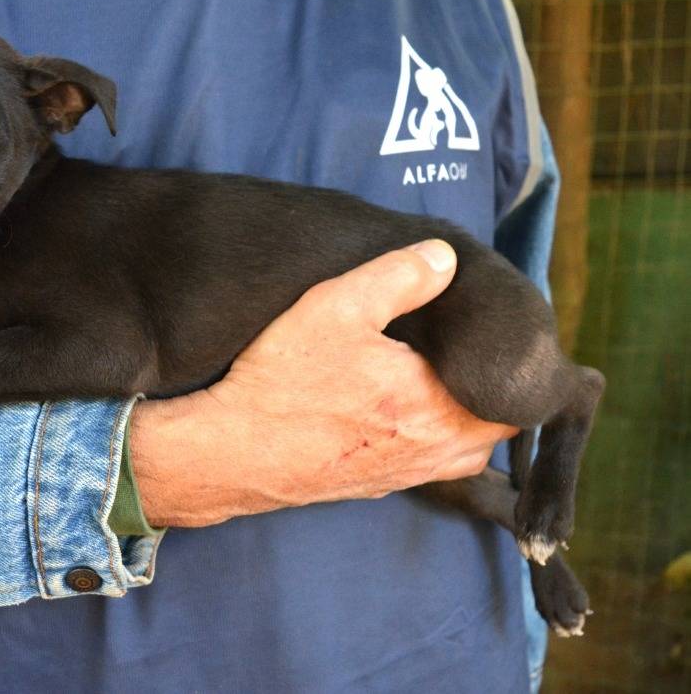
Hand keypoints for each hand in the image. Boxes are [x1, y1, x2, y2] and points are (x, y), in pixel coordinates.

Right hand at [129, 239, 517, 527]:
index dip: (514, 365)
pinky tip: (392, 410)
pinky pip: (424, 461)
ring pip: (462, 448)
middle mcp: (435, 452)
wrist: (230, 452)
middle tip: (465, 351)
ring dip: (460, 417)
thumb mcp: (337, 307)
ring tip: (435, 378)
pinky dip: (424, 436)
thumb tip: (445, 258)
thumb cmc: (284, 382)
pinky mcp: (374, 487)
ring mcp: (405, 476)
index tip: (493, 336)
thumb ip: (400, 276)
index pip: (515, 396)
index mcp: (441, 408)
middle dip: (489, 390)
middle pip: (494, 425)